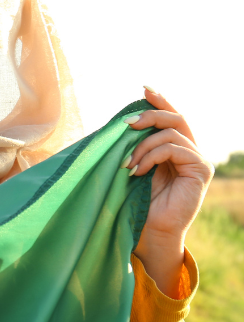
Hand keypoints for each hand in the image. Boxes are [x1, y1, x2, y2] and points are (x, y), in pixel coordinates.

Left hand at [125, 87, 213, 297]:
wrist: (150, 232)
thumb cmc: (137, 201)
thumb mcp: (132, 165)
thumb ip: (133, 145)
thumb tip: (121, 121)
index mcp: (173, 148)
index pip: (171, 116)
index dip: (160, 100)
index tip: (143, 88)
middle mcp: (189, 151)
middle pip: (175, 118)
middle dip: (149, 115)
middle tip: (126, 124)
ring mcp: (197, 160)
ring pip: (171, 133)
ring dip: (143, 145)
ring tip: (127, 164)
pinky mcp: (201, 170)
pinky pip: (174, 148)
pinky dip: (151, 155)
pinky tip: (138, 171)